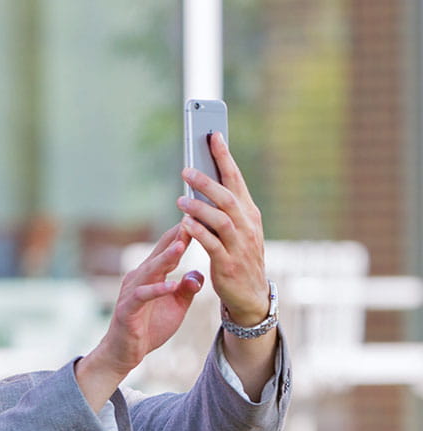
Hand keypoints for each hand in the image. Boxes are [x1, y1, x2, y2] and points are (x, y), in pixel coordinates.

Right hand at [75, 225, 202, 408]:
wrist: (125, 352)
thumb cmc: (150, 326)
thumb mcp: (177, 305)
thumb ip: (188, 288)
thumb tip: (199, 273)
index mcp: (152, 274)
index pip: (169, 247)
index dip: (184, 232)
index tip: (202, 216)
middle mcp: (139, 277)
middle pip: (160, 252)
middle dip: (176, 236)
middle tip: (192, 218)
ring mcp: (132, 292)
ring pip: (150, 270)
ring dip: (166, 258)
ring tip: (181, 245)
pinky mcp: (127, 309)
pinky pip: (143, 296)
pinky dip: (157, 290)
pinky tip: (171, 285)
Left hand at [178, 131, 269, 323]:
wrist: (250, 295)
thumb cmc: (238, 257)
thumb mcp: (236, 229)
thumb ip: (223, 207)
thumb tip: (204, 180)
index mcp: (248, 213)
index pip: (236, 179)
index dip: (224, 157)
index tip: (213, 135)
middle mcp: (247, 225)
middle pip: (227, 196)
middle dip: (207, 181)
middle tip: (186, 170)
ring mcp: (239, 244)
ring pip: (220, 219)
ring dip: (199, 207)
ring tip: (180, 199)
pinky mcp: (228, 263)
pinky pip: (212, 244)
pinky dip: (199, 232)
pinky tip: (184, 224)